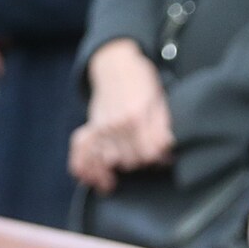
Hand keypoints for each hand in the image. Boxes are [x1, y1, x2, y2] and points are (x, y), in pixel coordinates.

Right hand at [71, 39, 173, 191]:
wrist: (116, 65)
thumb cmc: (143, 82)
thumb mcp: (160, 99)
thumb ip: (163, 125)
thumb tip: (167, 148)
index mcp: (136, 116)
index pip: (150, 154)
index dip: (161, 159)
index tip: (165, 158)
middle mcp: (116, 124)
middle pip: (132, 162)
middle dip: (144, 163)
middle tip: (151, 159)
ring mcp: (101, 126)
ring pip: (110, 162)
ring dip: (121, 168)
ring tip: (129, 169)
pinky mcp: (90, 127)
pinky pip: (82, 153)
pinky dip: (88, 170)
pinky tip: (101, 182)